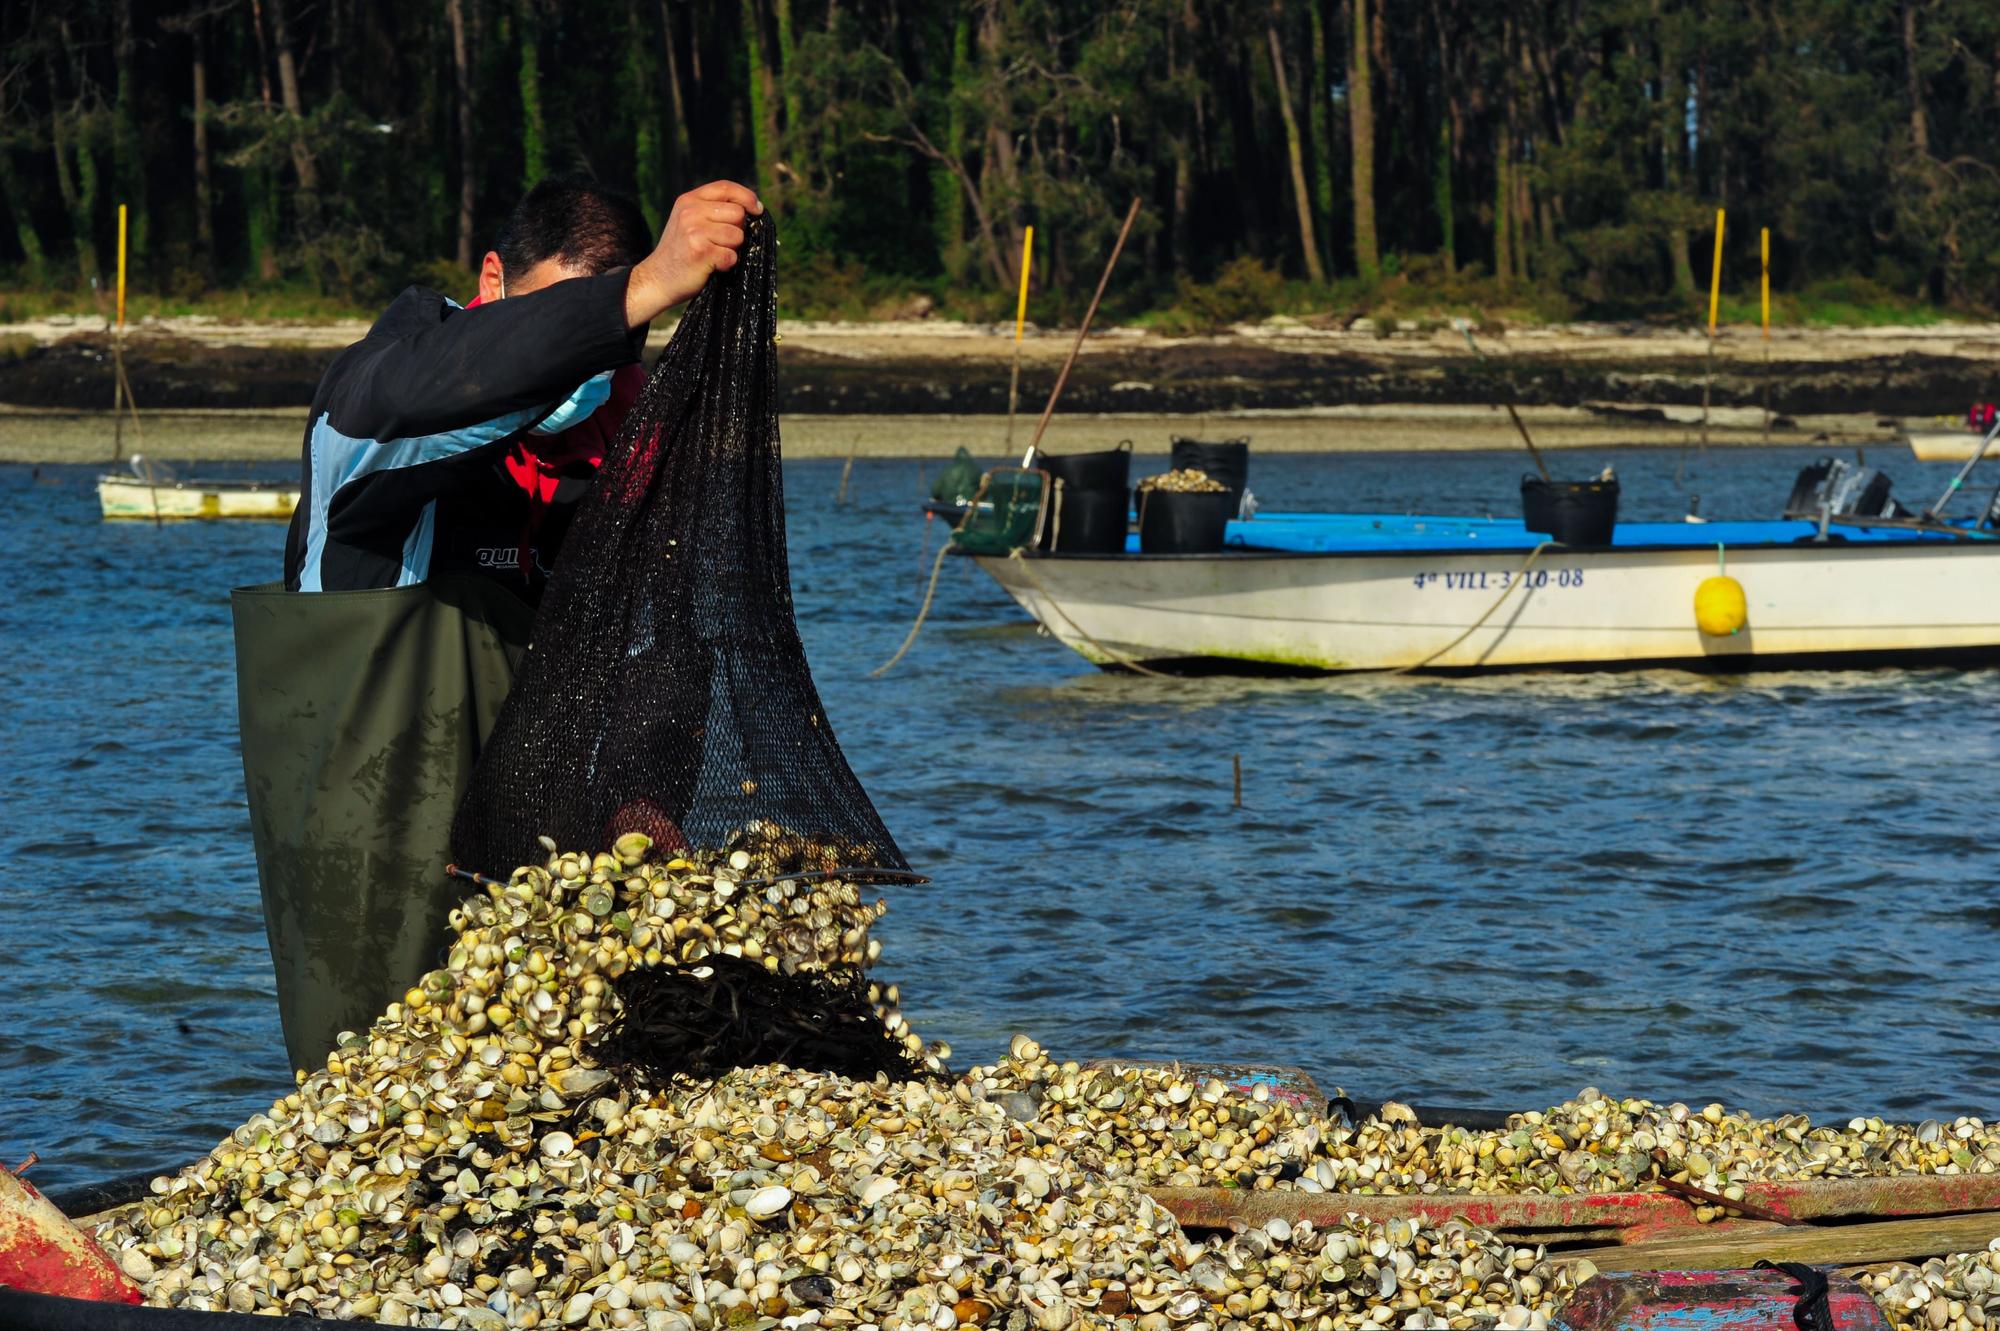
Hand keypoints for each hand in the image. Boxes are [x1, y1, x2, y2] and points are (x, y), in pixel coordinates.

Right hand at [624, 181, 763, 327]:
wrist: (657, 279)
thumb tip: (753, 209)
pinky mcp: (700, 251)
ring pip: (737, 235)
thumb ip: (713, 210)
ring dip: (732, 249)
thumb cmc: (682, 252)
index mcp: (689, 200)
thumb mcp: (690, 221)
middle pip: (737, 213)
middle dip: (737, 230)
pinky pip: (731, 256)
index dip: (747, 197)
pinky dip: (726, 265)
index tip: (758, 209)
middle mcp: (690, 211)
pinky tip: (710, 266)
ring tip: (713, 254)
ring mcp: (694, 230)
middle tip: (720, 243)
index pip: (726, 187)